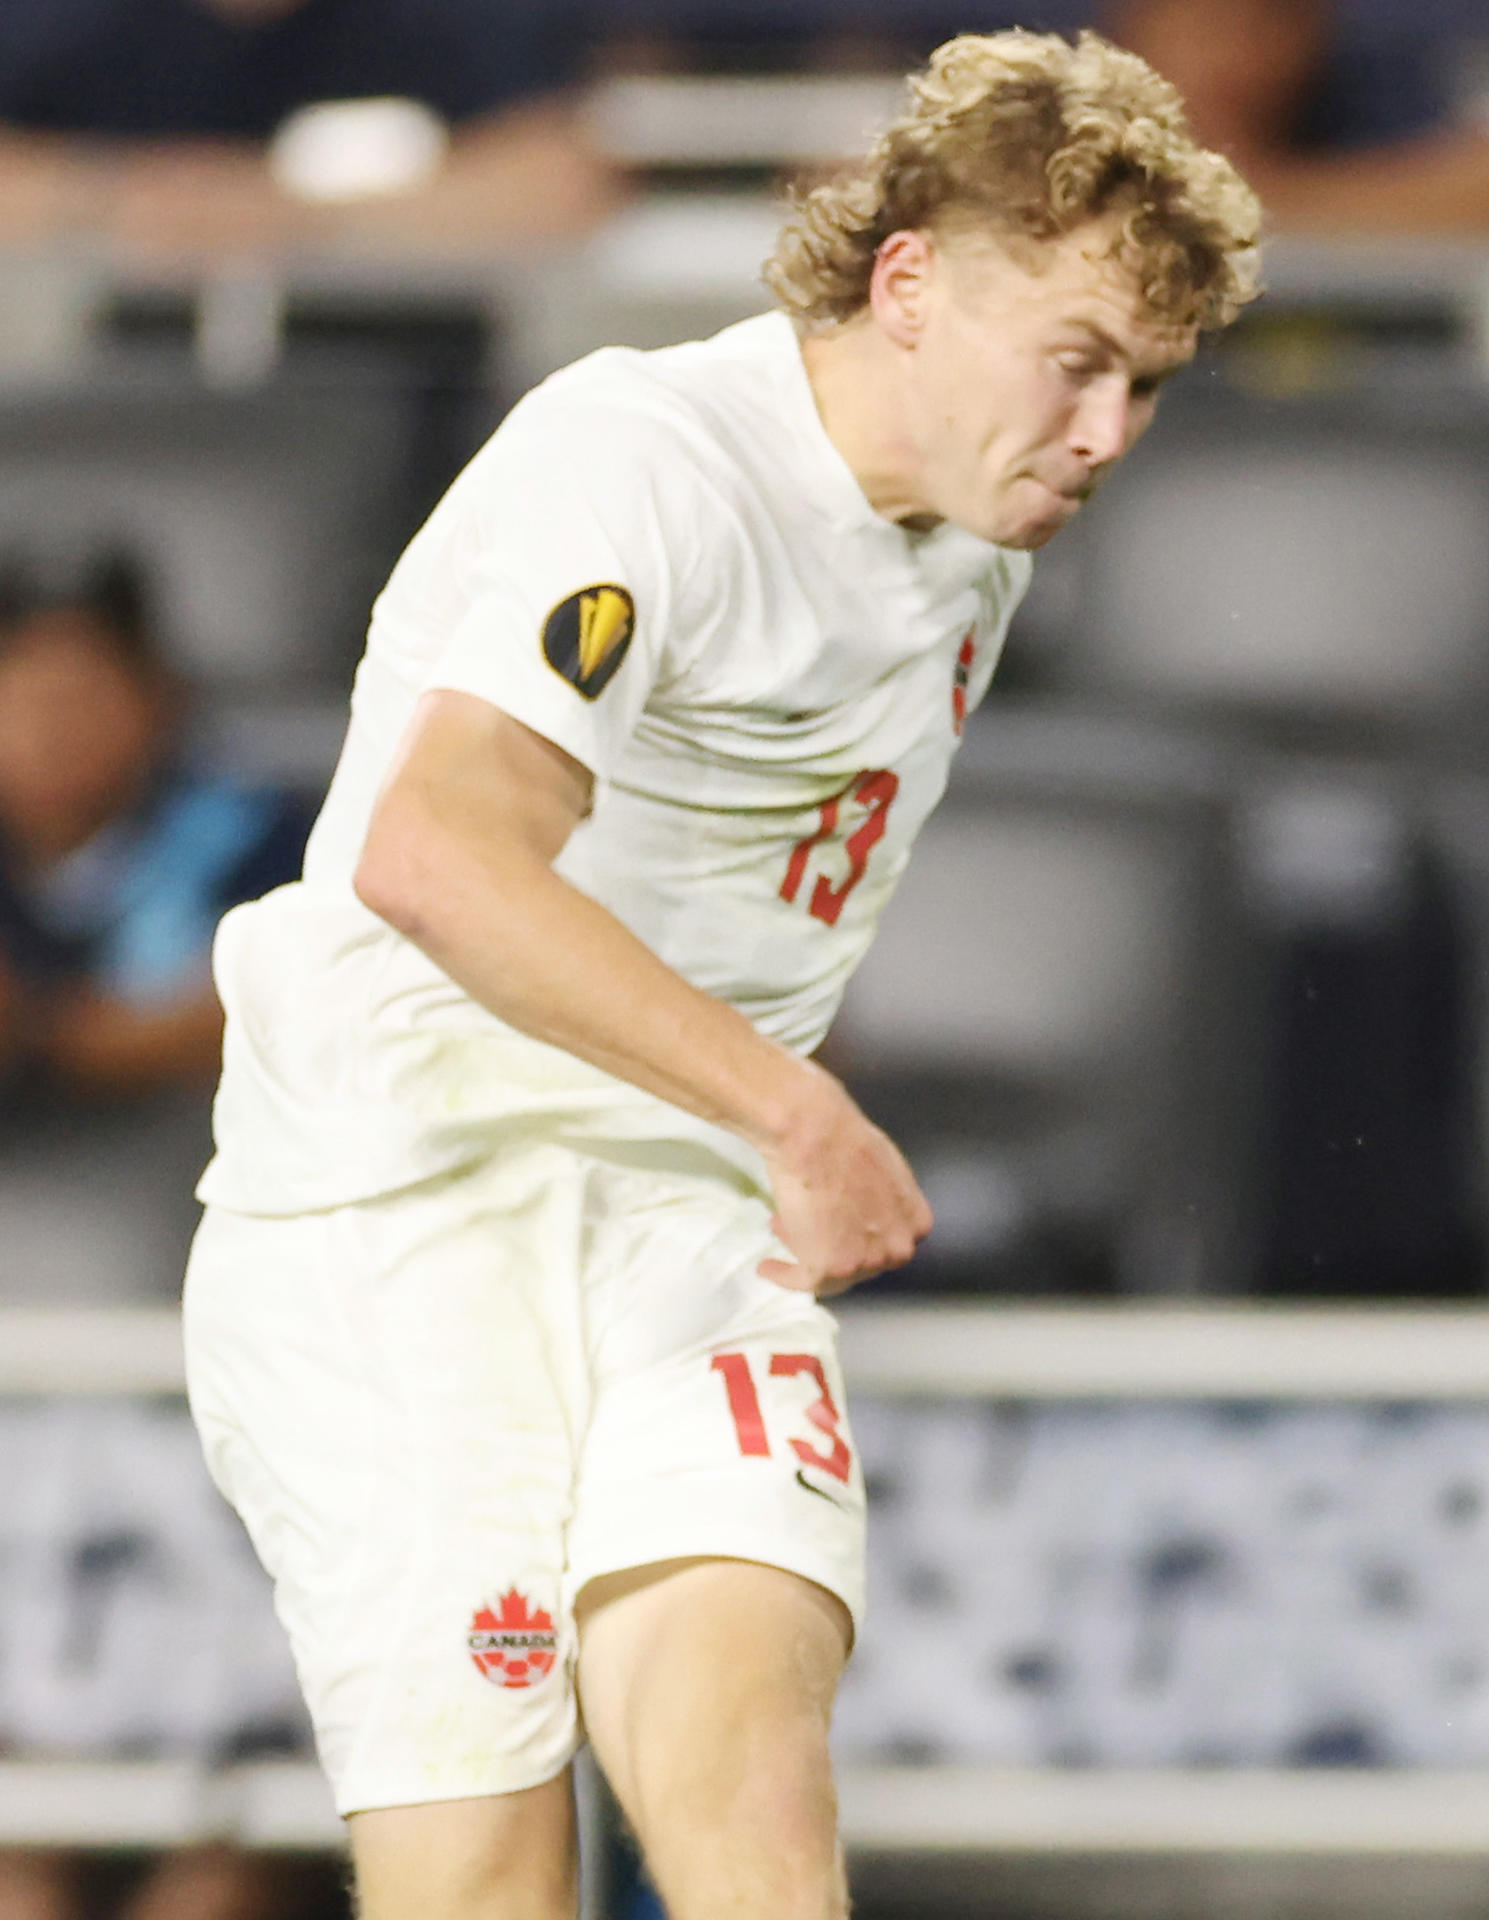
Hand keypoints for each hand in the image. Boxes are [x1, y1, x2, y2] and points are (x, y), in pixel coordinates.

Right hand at [757, 1066, 932, 1296]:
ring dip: (804, 1251)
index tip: (839, 1229)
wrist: (817, 1135)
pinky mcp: (830, 1269)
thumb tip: (860, 1207)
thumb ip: (882, 1199)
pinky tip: (768, 1267)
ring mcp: (865, 1262)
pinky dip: (783, 1276)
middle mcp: (897, 1249)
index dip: (858, 1234)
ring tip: (781, 1230)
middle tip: (807, 1227)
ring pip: (831, 1271)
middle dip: (832, 1243)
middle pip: (861, 1260)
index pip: (887, 1242)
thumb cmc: (844, 1138)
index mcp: (915, 1223)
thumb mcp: (884, 1169)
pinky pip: (803, 1282)